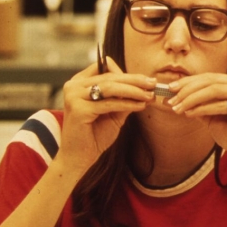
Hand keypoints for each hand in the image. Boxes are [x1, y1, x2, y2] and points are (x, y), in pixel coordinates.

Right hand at [56, 56, 155, 175]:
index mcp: (79, 83)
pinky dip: (127, 104)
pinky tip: (140, 106)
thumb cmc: (94, 136)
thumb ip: (123, 99)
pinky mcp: (79, 109)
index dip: (127, 73)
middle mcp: (73, 86)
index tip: (147, 80)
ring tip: (149, 95)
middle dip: (134, 80)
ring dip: (133, 90)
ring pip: (110, 87)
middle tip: (153, 84)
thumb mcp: (113, 113)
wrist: (78, 158)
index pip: (105, 68)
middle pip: (109, 76)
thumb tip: (145, 88)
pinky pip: (109, 103)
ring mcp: (74, 96)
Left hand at [167, 73, 226, 173]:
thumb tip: (177, 96)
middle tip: (170, 99)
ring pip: (213, 90)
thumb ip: (199, 104)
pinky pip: (221, 105)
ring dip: (191, 99)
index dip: (188, 82)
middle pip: (210, 81)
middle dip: (187, 90)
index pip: (210, 77)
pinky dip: (202, 109)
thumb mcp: (212, 117)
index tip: (170, 89)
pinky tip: (189, 114)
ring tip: (177, 108)